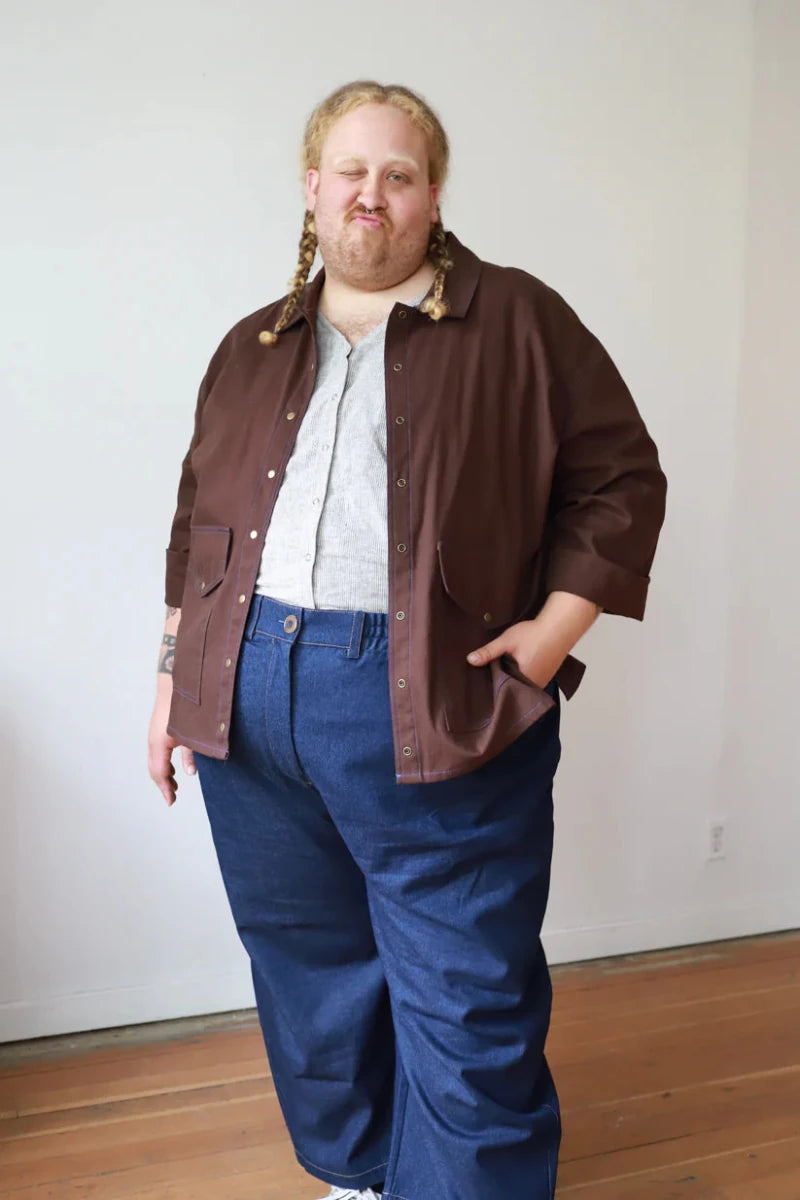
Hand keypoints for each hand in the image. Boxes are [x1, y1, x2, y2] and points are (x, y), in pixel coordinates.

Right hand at [147, 689, 195, 805]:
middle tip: (172, 796)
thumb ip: (191, 754)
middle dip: (163, 783)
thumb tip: (190, 773)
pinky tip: (174, 765)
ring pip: (156, 759)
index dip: (165, 789)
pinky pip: (160, 750)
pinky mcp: (160, 729)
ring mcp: (156, 734)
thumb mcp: (192, 734)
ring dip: (164, 773)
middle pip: (155, 768)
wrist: (176, 681)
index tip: (171, 802)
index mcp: (159, 744)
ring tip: (173, 783)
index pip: (159, 773)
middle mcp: (154, 741)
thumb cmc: (184, 707)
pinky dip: (166, 761)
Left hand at [466, 618, 569, 689]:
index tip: (485, 678)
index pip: (502, 690)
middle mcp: (534, 685)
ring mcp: (543, 681)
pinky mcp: (547, 676)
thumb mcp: (507, 641)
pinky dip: (523, 673)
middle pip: (512, 688)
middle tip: (493, 671)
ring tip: (504, 667)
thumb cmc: (534, 634)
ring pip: (521, 684)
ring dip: (513, 677)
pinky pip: (530, 680)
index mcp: (523, 680)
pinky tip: (518, 664)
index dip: (493, 684)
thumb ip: (488, 652)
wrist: (560, 626)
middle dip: (503, 681)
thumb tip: (470, 660)